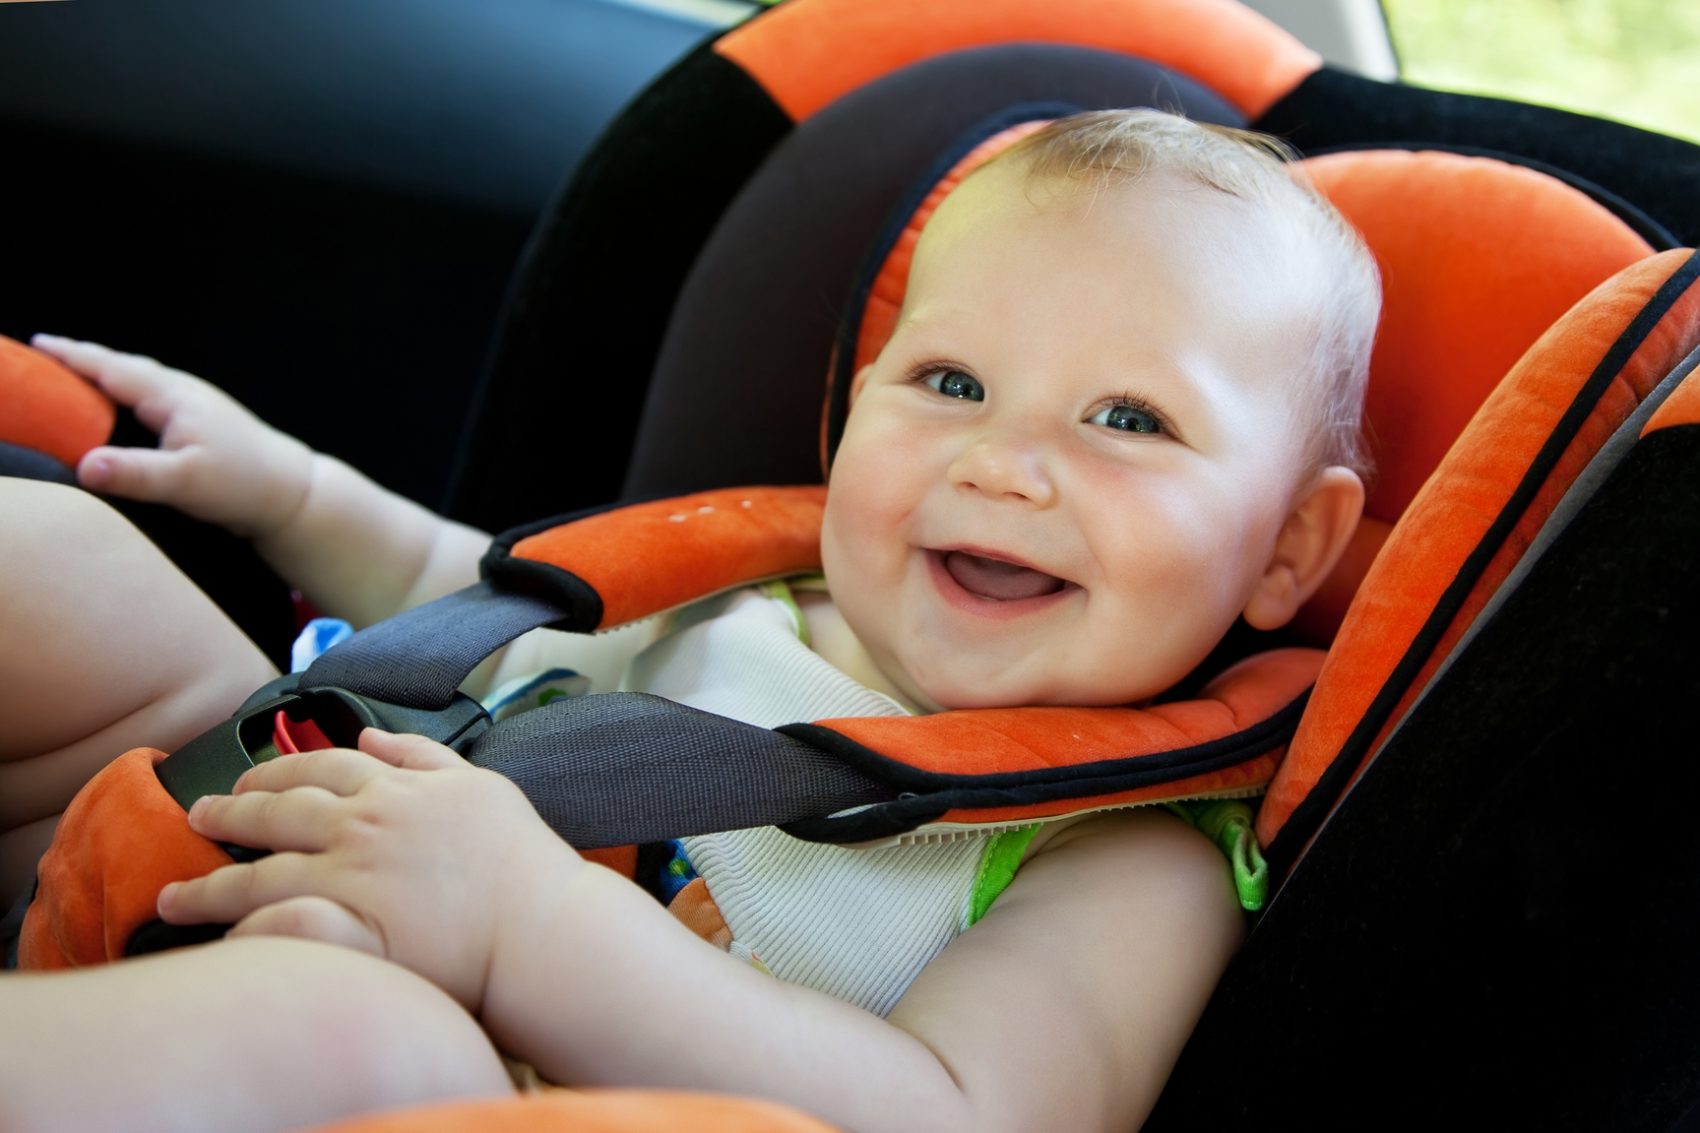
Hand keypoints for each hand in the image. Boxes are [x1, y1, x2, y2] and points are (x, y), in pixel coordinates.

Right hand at [31, 334, 314, 536]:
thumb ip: (135, 474)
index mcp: (172, 396)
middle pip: (120, 368)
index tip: (36, 344)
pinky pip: (147, 399)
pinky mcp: (196, 424)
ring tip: (64, 375)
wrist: (292, 491)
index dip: (72, 356)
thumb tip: (84, 466)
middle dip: (80, 359)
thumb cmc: (243, 484)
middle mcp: (180, 392)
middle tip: (39, 355)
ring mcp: (190, 405)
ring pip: (135, 382)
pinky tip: (112, 407)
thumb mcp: (185, 482)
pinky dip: (121, 396)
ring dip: (101, 375)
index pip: (111, 368)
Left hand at [157, 729, 580, 1012]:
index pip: (316, 766)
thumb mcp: (480, 783)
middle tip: (196, 818)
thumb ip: (422, 754)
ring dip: (210, 885)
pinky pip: (281, 929)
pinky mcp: (353, 932)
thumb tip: (374, 736)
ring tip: (176, 895)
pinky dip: (245, 932)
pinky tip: (220, 939)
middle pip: (274, 814)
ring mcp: (352, 881)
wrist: (542, 924)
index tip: (246, 781)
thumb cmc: (520, 860)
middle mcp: (363, 828)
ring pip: (260, 875)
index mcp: (392, 790)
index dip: (273, 770)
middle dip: (227, 814)